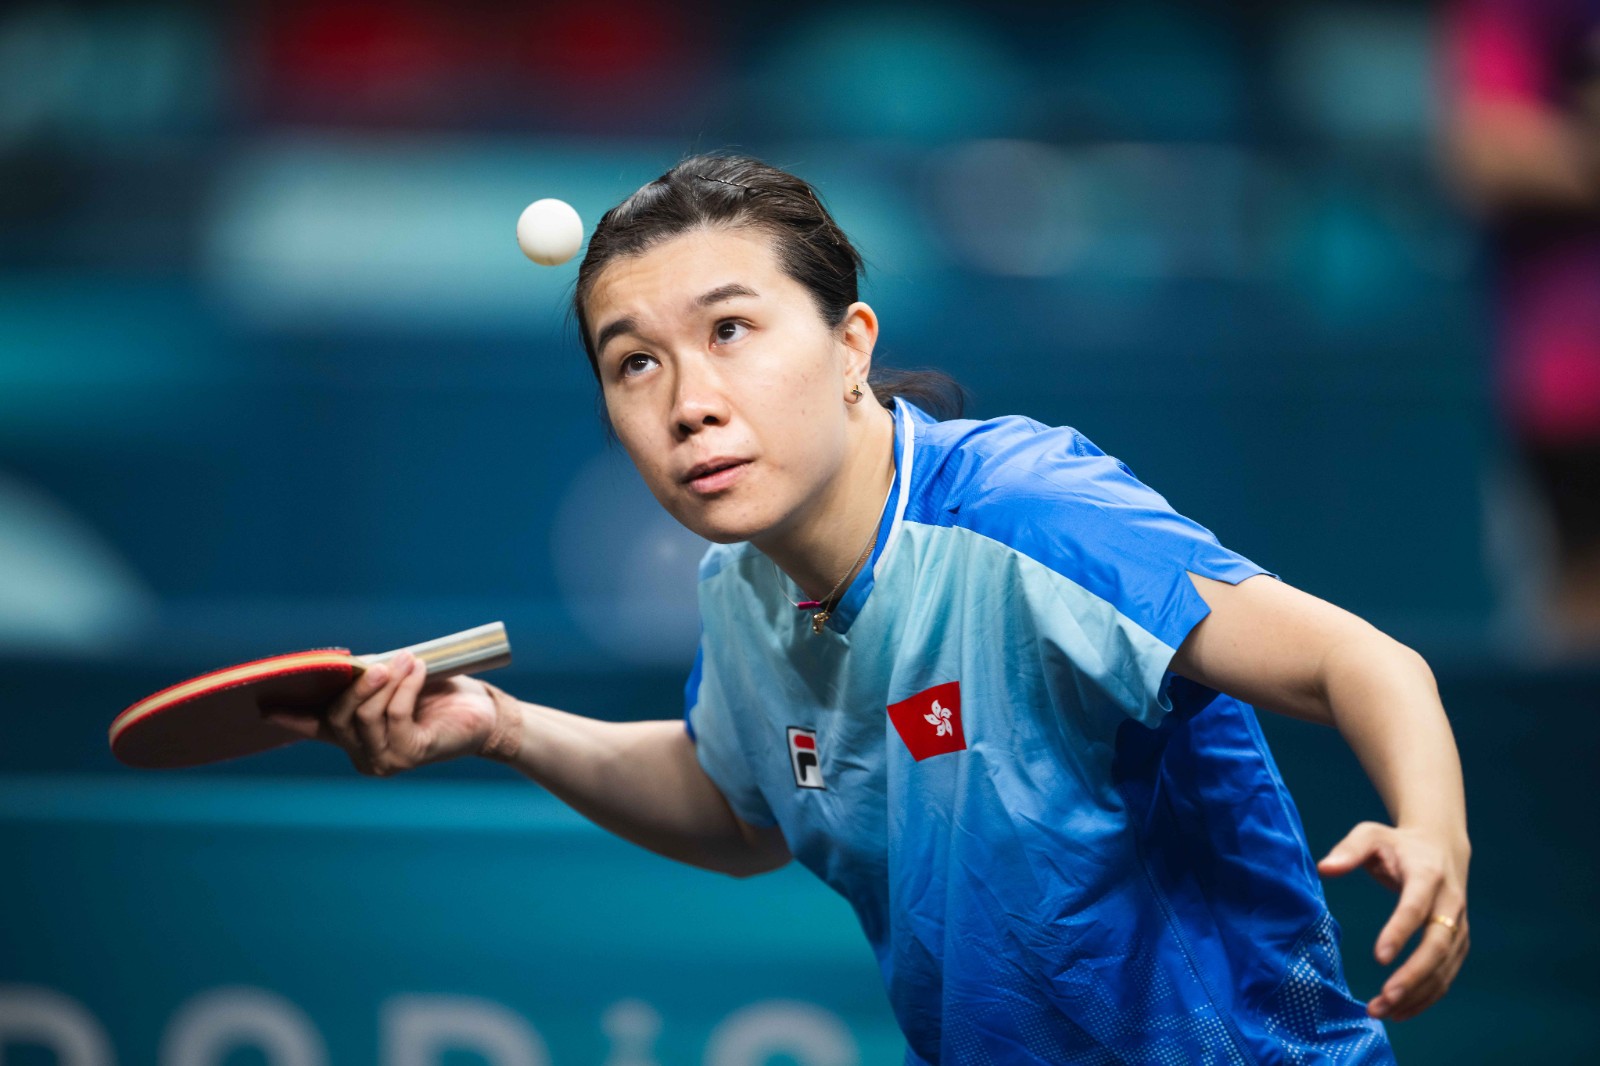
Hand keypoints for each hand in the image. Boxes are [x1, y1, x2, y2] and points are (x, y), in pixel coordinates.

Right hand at [264, 651, 498, 775]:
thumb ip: (370, 679)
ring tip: (408, 660)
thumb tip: (346, 664)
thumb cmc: (440, 693)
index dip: (290, 717)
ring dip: (386, 683)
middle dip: (358, 685)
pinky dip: (405, 688)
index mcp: (355, 736)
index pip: (316, 727)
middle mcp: (364, 754)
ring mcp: (384, 760)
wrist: (483, 712)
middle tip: (383, 662)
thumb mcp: (396, 681)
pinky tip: (417, 670)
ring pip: (365, 717)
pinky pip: (395, 716)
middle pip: (339, 717)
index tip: (264, 706)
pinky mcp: (410, 756)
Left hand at [1318, 821, 1470, 1021]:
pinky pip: (1447, 974)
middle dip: (1413, 975)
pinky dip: (1427, 996)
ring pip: (1445, 967)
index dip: (1400, 932)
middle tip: (1384, 997)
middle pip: (1438, 945)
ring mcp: (1458, 925)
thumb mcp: (1370, 835)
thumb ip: (1348, 850)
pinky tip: (1401, 1011)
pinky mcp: (1458, 942)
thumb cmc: (1397, 843)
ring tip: (1383, 1011)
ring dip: (1418, 993)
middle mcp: (1450, 903)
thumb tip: (1323, 868)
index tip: (1378, 957)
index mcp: (1428, 876)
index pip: (1416, 908)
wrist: (1441, 846)